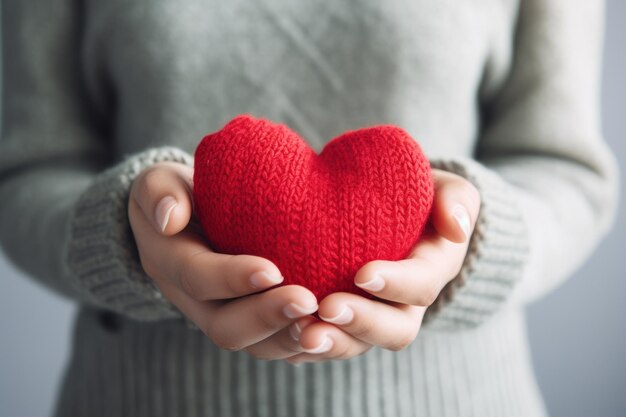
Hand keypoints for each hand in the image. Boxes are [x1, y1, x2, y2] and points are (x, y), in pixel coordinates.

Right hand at [128, 162, 318, 358]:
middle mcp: (194, 301)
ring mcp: (221, 316)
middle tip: (307, 301)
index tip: (272, 270)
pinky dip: (299, 342)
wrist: (187, 218)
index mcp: (169, 263)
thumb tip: (170, 218)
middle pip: (225, 327)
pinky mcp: (249, 322)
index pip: (196, 278)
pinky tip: (329, 332)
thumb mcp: (157, 181)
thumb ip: (158, 191)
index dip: (231, 278)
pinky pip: (273, 344)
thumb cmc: (180, 193)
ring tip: (322, 324)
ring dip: (288, 338)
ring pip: (252, 345)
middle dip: (267, 317)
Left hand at [285, 169, 480, 363]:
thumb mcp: (444, 186)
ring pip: (357, 344)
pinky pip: (328, 340)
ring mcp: (372, 315)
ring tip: (299, 332)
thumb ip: (455, 198)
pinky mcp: (342, 319)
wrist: (388, 209)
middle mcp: (404, 303)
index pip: (422, 286)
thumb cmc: (415, 194)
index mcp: (431, 271)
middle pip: (394, 330)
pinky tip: (283, 335)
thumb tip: (456, 228)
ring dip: (330, 342)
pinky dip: (305, 345)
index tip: (363, 274)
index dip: (396, 284)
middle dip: (361, 323)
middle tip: (327, 310)